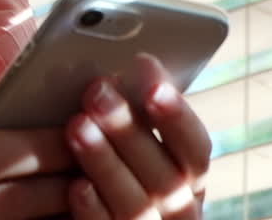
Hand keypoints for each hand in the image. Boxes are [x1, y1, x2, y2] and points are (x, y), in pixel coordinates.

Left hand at [65, 53, 210, 218]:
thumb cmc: (106, 166)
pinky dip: (95, 210)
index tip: (151, 78)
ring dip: (108, 163)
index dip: (176, 115)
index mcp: (188, 179)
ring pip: (139, 206)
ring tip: (77, 125)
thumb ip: (134, 117)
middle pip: (167, 177)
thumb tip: (128, 66)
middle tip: (98, 90)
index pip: (196, 148)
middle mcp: (179, 212)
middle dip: (131, 130)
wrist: (79, 214)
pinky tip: (75, 184)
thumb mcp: (128, 143)